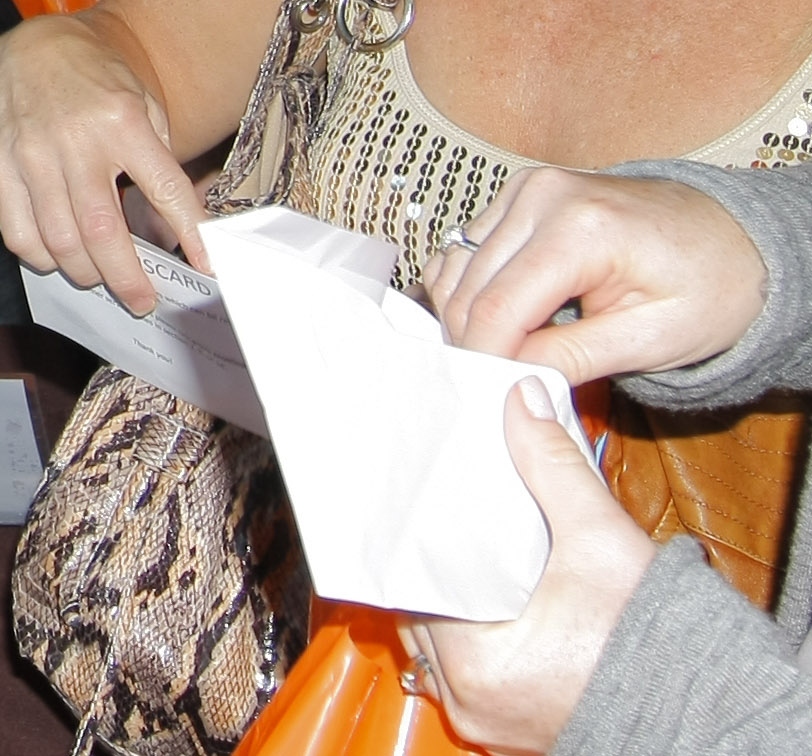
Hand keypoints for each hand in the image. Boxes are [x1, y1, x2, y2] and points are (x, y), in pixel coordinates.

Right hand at [0, 10, 209, 313]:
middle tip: (142, 300)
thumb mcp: (145, 109)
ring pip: (59, 241)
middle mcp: (75, 140)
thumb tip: (171, 237)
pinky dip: (41, 257)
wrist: (37, 48)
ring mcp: (31, 153)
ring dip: (86, 273)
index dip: (190, 234)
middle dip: (127, 279)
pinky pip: (17, 232)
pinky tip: (57, 254)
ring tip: (100, 276)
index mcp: (123, 122)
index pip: (166, 190)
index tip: (207, 267)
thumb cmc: (100, 84)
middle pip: (103, 233)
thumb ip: (158, 167)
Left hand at [409, 381, 654, 755]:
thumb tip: (520, 397)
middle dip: (430, 563)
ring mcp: (483, 714)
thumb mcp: (602, 539)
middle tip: (427, 507)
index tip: (409, 495)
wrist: (707, 706)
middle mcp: (467, 698)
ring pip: (436, 639)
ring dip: (449, 596)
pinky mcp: (504, 719)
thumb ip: (553, 466)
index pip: (412, 583)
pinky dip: (468, 628)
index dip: (411, 536)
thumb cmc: (660, 636)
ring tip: (452, 543)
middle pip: (421, 610)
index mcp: (474, 662)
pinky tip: (479, 587)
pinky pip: (462, 665)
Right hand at [422, 167, 766, 383]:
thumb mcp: (656, 339)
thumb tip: (514, 377)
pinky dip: (470, 285)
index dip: (485, 358)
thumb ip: (577, 357)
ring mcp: (528, 188)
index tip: (488, 397)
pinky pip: (468, 244)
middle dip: (474, 342)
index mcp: (580, 228)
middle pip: (470, 286)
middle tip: (496, 386)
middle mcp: (543, 196)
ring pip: (458, 264)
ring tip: (503, 354)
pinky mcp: (522, 193)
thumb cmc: (711, 287)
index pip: (499, 307)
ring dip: (467, 314)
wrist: (738, 238)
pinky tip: (499, 317)